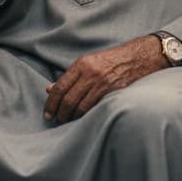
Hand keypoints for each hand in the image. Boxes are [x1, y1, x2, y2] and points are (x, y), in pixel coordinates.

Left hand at [43, 36, 163, 123]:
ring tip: (67, 120)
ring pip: (80, 106)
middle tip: (56, 120)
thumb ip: (69, 78)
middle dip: (60, 113)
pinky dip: (85, 115)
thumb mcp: (86, 64)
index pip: (60, 87)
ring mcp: (102, 83)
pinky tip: (80, 118)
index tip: (47, 113)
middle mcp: (90, 74)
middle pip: (68, 99)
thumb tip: (49, 89)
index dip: (51, 103)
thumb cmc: (107, 62)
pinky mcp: (112, 92)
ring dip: (71, 117)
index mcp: (81, 65)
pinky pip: (94, 107)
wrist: (134, 59)